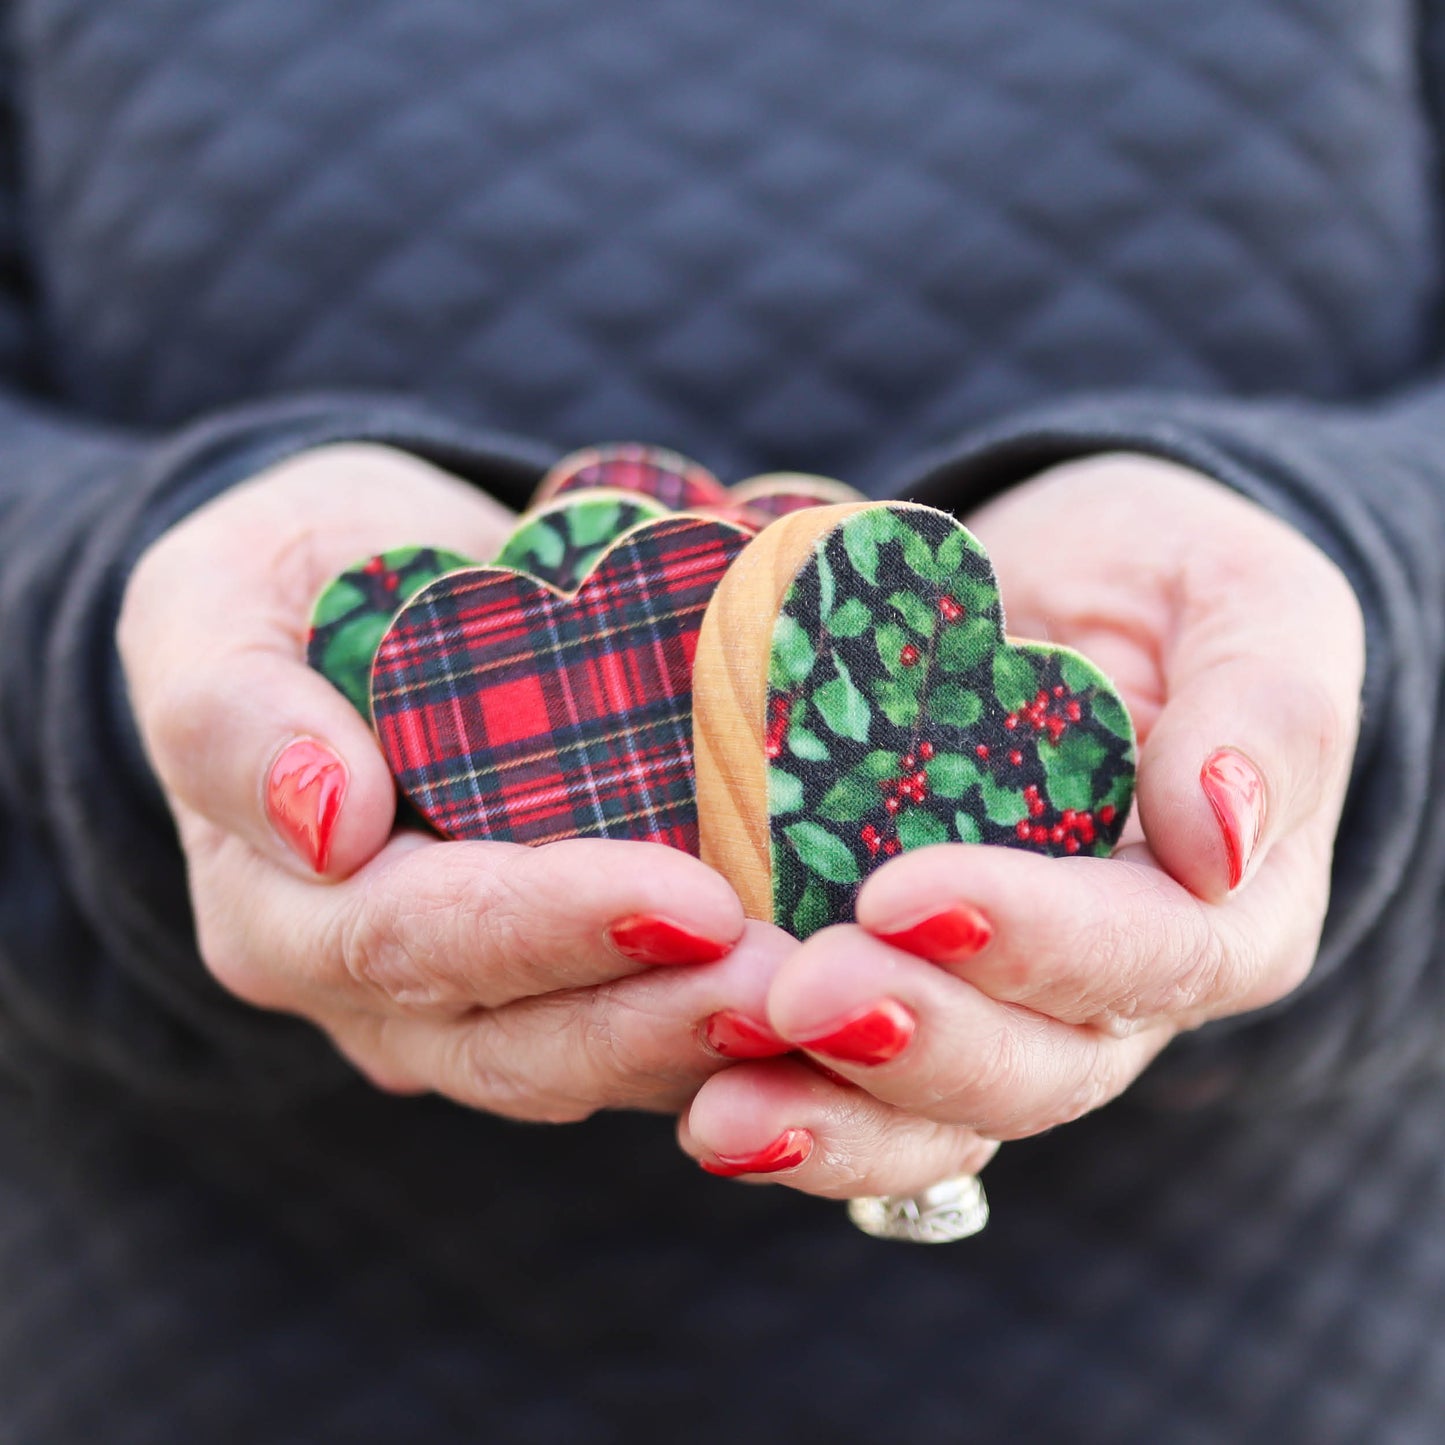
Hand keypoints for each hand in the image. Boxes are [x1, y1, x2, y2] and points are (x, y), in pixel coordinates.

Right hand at [120, 442, 784, 1117]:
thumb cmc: (284, 581)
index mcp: (283, 908)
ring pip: (593, 1061)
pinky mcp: (560, 979)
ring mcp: (473, 1000)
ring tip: (831, 1002)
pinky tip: (826, 992)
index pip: (415, 939)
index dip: (550, 927)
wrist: (362, 590)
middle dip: (660, 1020)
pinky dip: (729, 1025)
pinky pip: (642, 1024)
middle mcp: (375, 987)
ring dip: (712, 1043)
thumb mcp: (213, 603)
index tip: (690, 900)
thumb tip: (324, 821)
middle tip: (798, 986)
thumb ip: (231, 709)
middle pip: (519, 1041)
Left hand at [677, 454, 1364, 1193]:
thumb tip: (1216, 836)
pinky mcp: (908, 997)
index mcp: (1226, 910)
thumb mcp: (1247, 600)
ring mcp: (1005, 1010)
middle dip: (912, 1040)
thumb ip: (1264, 705)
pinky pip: (857, 1088)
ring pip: (937, 1116)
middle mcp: (1117, 993)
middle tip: (799, 996)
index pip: (1146, 952)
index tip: (903, 894)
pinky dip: (787, 1100)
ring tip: (719, 1116)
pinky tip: (700, 1105)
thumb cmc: (1169, 584)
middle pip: (1034, 1067)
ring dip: (830, 1121)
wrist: (1060, 591)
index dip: (1032, 939)